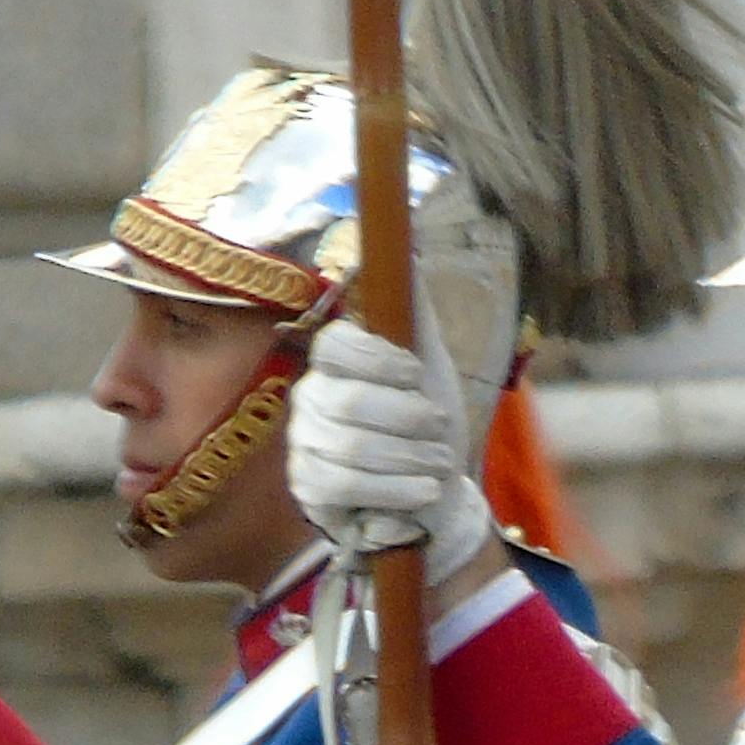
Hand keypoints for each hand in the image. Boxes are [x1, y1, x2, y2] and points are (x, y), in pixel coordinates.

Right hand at [287, 317, 503, 590]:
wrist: (437, 488)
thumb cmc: (430, 424)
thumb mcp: (433, 365)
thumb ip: (417, 315)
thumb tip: (413, 254)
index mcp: (336, 362)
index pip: (335, 346)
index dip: (379, 360)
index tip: (417, 376)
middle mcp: (310, 397)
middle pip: (350, 402)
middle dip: (410, 420)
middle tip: (440, 429)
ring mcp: (304, 443)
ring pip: (353, 448)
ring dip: (412, 458)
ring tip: (438, 462)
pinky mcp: (308, 487)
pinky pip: (346, 486)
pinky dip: (397, 490)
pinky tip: (423, 490)